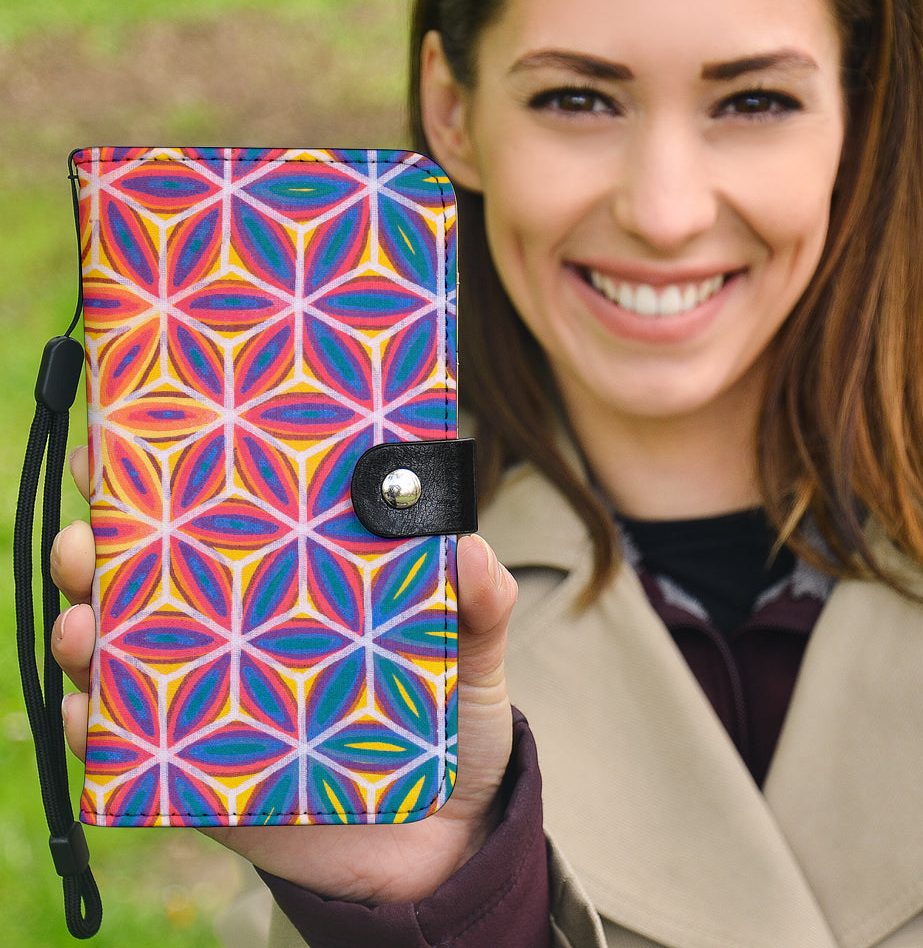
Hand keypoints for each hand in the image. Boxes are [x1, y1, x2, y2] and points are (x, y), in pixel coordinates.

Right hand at [51, 446, 517, 903]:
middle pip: (152, 573)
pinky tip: (89, 711)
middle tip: (91, 533)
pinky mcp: (200, 769)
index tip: (133, 438)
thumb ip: (483, 604)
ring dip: (83, 627)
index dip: (174, 477)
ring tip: (84, 622)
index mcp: (295, 583)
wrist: (442, 841)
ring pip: (121, 649)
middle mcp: (239, 628)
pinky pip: (129, 745)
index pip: (226, 517)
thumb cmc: (449, 724)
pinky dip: (95, 726)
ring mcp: (212, 694)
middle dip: (103, 543)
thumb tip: (468, 548)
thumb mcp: (475, 654)